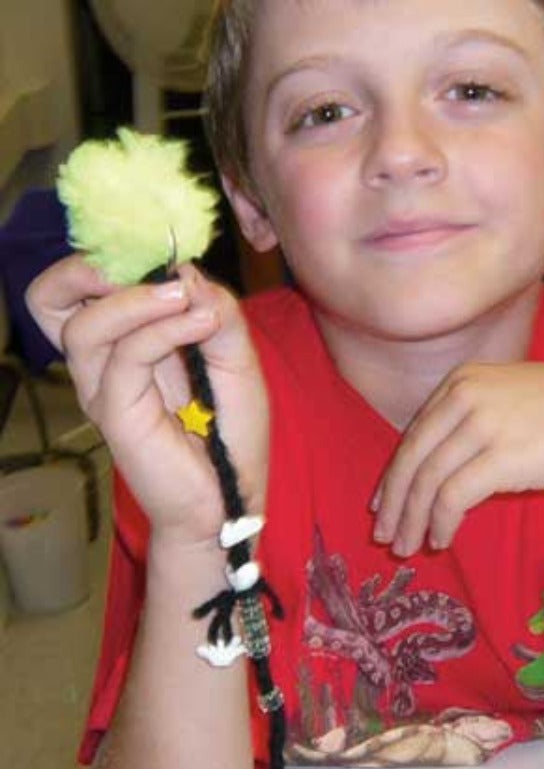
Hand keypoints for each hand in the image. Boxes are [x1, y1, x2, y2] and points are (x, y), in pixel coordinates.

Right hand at [26, 255, 268, 545]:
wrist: (232, 495)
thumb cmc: (232, 430)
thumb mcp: (236, 358)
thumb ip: (216, 312)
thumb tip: (187, 271)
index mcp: (129, 343)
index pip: (83, 286)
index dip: (107, 254)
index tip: (156, 241)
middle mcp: (106, 362)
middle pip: (50, 298)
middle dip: (87, 266)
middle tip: (142, 264)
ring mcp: (106, 387)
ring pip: (84, 322)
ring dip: (138, 297)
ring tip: (185, 297)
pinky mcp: (116, 412)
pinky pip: (126, 355)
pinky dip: (165, 328)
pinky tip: (202, 324)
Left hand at [372, 361, 543, 556]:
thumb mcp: (515, 397)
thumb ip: (476, 414)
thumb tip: (443, 459)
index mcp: (465, 378)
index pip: (416, 433)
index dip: (395, 474)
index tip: (386, 502)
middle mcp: (466, 395)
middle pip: (412, 458)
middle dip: (394, 502)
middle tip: (384, 535)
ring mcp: (482, 424)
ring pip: (427, 481)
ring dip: (412, 520)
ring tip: (406, 547)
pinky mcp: (500, 457)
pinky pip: (452, 498)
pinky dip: (440, 524)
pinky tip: (441, 541)